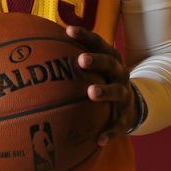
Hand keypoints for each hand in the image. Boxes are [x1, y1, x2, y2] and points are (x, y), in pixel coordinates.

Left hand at [65, 25, 137, 143]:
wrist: (132, 106)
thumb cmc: (103, 82)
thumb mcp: (96, 69)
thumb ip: (74, 58)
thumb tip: (38, 46)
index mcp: (111, 60)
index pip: (99, 43)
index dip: (84, 36)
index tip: (68, 30)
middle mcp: (120, 74)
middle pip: (110, 64)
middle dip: (96, 61)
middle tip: (81, 60)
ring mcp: (124, 95)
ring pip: (117, 92)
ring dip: (105, 91)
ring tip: (91, 92)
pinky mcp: (125, 116)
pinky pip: (117, 125)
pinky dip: (109, 132)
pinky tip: (99, 139)